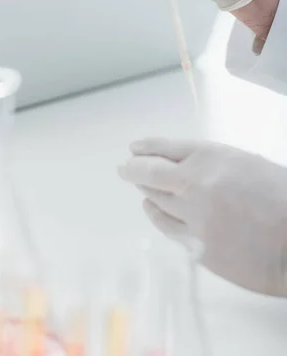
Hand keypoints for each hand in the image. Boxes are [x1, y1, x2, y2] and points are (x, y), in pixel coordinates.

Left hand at [119, 138, 286, 295]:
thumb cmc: (282, 198)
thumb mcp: (248, 164)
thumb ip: (213, 164)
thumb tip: (186, 165)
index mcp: (212, 158)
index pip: (166, 148)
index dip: (147, 148)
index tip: (135, 148)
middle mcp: (197, 183)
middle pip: (151, 173)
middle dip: (133, 168)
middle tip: (125, 168)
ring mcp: (194, 217)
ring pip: (156, 201)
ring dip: (146, 191)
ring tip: (141, 187)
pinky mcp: (197, 247)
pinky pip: (168, 228)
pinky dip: (157, 216)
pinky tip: (153, 210)